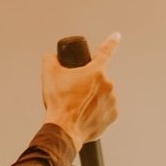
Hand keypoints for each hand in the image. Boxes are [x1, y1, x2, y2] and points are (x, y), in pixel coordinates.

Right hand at [42, 31, 120, 150]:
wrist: (64, 129)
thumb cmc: (58, 102)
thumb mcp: (48, 75)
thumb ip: (50, 60)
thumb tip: (52, 57)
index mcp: (96, 72)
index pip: (106, 51)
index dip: (111, 42)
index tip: (116, 36)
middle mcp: (109, 85)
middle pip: (97, 79)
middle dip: (87, 84)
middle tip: (72, 93)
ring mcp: (112, 101)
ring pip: (102, 95)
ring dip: (92, 98)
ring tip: (76, 107)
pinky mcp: (113, 116)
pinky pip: (105, 109)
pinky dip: (95, 111)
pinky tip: (83, 115)